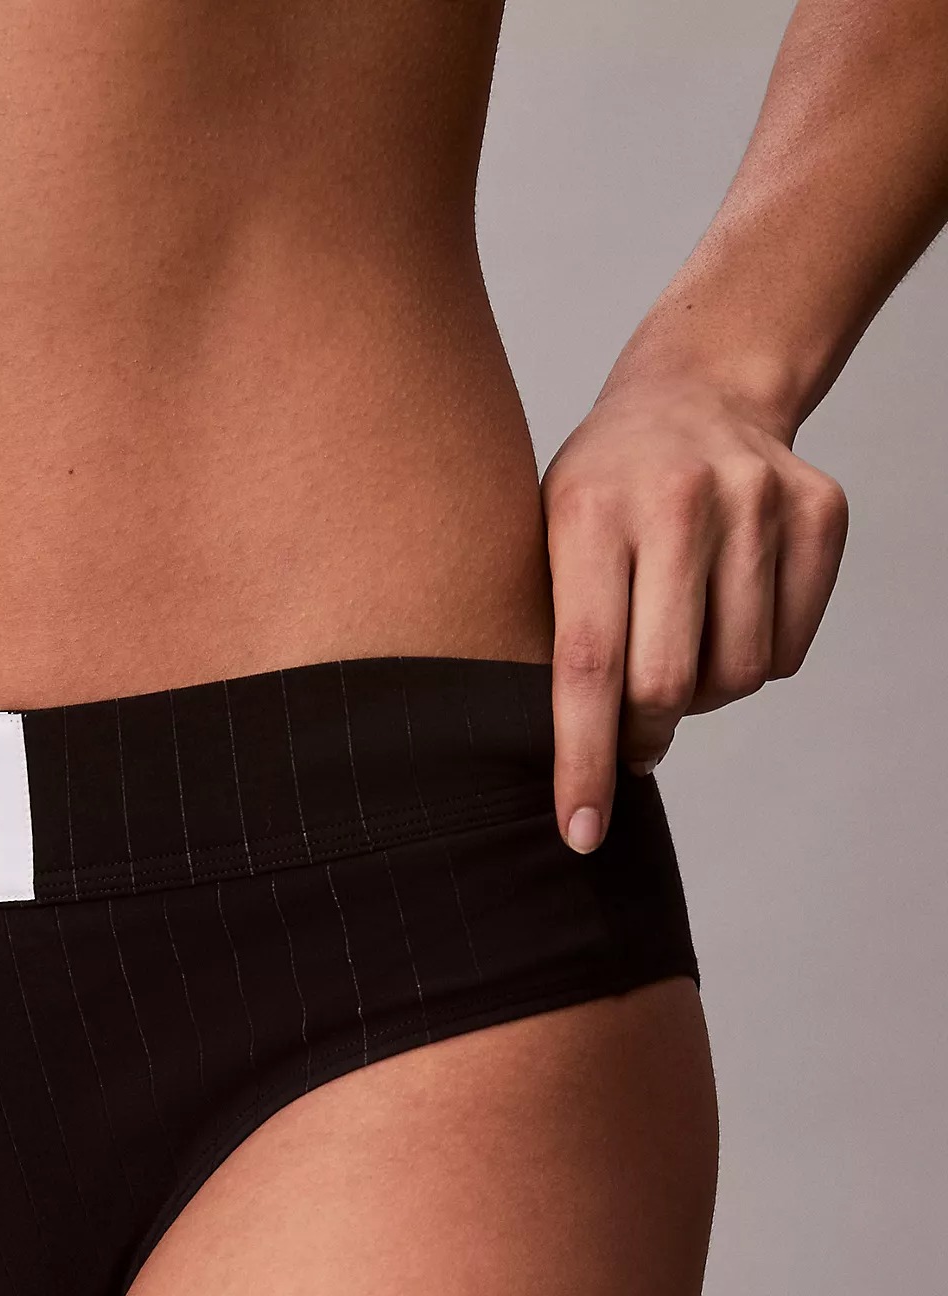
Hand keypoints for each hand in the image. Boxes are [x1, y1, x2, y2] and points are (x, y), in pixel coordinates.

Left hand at [541, 371, 848, 850]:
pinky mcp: (820, 508)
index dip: (583, 760)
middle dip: (646, 734)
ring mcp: (758, 498)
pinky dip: (755, 661)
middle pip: (669, 682)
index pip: (587, 664)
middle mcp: (678, 498)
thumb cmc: (600, 496)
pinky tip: (725, 616)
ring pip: (738, 675)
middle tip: (634, 734)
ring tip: (678, 650)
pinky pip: (789, 649)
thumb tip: (562, 772)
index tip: (581, 832)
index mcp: (589, 511)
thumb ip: (551, 642)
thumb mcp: (545, 543)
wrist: (696, 392)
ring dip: (704, 696)